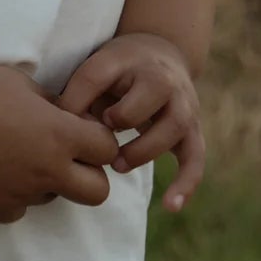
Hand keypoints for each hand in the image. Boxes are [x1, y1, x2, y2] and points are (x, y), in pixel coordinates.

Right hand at [0, 60, 122, 225]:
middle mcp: (45, 172)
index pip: (107, 150)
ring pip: (53, 197)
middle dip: (90, 174)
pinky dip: (15, 193)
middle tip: (67, 155)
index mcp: (57, 136)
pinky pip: (19, 208)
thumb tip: (68, 120)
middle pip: (98, 192)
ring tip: (14, 152)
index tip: (81, 129)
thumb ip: (53, 107)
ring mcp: (18, 196)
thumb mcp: (22, 84)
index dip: (99, 138)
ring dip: (47, 180)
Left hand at [54, 33, 203, 213]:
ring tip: (118, 166)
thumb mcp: (97, 67)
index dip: (83, 99)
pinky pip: (195, 159)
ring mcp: (183, 106)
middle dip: (124, 118)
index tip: (74, 116)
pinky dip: (186, 183)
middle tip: (103, 136)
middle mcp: (165, 80)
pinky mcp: (192, 131)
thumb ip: (79, 93)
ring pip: (173, 128)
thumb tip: (65, 127)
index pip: (101, 75)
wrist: (163, 54)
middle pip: (152, 96)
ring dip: (143, 151)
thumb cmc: (121, 68)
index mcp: (132, 61)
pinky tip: (170, 206)